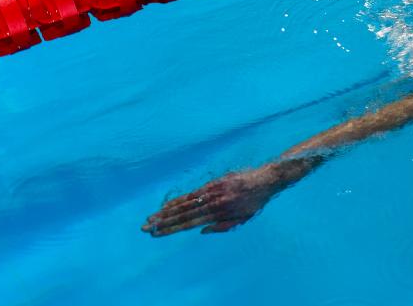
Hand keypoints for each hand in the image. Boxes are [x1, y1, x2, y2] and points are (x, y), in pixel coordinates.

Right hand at [142, 162, 298, 236]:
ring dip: (166, 211)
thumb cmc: (255, 201)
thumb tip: (201, 231)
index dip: (172, 229)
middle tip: (145, 228)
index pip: (190, 224)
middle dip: (163, 222)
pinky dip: (179, 199)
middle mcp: (214, 203)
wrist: (267, 179)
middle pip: (183, 214)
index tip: (157, 234)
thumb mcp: (244, 218)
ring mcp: (213, 192)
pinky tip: (168, 204)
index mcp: (220, 214)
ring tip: (151, 217)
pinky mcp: (214, 182)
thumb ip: (223, 226)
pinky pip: (193, 193)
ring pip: (185, 204)